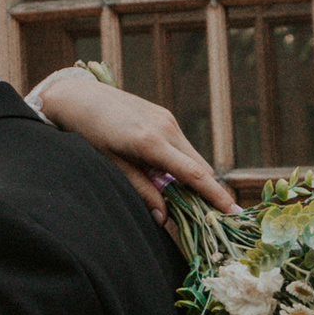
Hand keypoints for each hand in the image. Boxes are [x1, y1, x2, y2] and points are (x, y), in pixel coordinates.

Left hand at [33, 68, 237, 216]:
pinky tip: (169, 175)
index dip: (216, 196)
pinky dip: (184, 163)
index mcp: (151, 143)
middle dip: (209, 192)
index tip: (234, 213)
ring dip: (195, 178)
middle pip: (200, 167)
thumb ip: (141, 189)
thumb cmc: (89, 133)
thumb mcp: (111, 165)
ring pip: (193, 157)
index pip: (194, 174)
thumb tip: (164, 218)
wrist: (78, 96)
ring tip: (188, 200)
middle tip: (213, 218)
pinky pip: (183, 146)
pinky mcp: (165, 116)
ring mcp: (167, 119)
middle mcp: (166, 128)